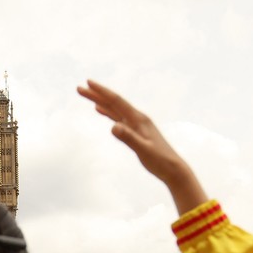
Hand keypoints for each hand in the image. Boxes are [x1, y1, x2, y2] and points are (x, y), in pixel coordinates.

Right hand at [77, 80, 206, 214]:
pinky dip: (108, 112)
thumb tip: (112, 126)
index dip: (102, 92)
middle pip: (114, 103)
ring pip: (115, 109)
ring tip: (88, 94)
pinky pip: (118, 117)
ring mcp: (136, 124)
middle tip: (79, 88)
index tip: (87, 83)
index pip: (116, 102)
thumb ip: (129, 138)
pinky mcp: (135, 131)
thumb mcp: (143, 150)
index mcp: (138, 119)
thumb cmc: (160, 161)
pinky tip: (101, 110)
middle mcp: (137, 118)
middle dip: (96, 94)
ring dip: (100, 101)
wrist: (173, 169)